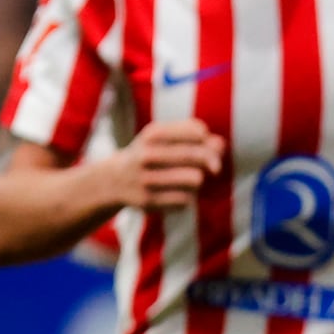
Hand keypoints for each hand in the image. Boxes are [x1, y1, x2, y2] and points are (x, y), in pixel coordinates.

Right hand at [107, 118, 223, 209]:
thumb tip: (220, 145)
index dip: (208, 139)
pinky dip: (189, 197)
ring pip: (196, 179)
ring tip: (192, 180)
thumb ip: (196, 136)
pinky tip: (179, 193)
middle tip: (214, 167)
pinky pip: (187, 200)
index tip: (204, 144)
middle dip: (213, 161)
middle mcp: (147, 155)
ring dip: (199, 180)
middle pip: (199, 156)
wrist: (113, 181)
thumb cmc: (151, 153)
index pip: (198, 131)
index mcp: (153, 134)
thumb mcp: (167, 138)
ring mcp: (146, 179)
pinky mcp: (147, 201)